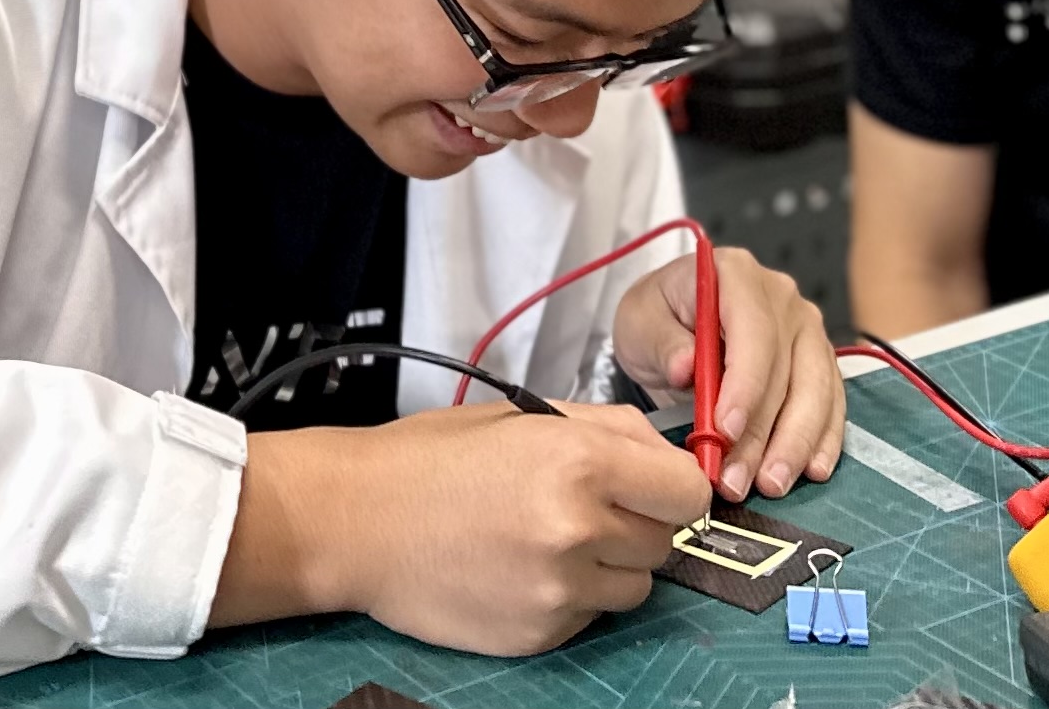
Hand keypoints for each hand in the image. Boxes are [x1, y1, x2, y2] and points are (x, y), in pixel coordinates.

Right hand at [256, 401, 713, 655]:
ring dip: (609, 564)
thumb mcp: (524, 415)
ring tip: (549, 539)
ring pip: (635, 585)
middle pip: (665, 540)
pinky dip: (571, 594)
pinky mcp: (541, 632)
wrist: (361, 521)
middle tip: (583, 506)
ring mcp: (560, 588)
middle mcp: (578, 528)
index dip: (673, 487)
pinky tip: (521, 568)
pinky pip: (590, 614)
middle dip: (636, 522)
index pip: (688, 491)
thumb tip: (670, 455)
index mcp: (580, 461)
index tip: (653, 487)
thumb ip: (608, 429)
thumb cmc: (436, 458)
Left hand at [612, 245, 846, 502]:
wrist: (674, 318)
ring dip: (793, 444)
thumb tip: (685, 368)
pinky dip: (821, 439)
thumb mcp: (640, 322)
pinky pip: (831, 402)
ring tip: (770, 485)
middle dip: (761, 433)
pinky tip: (811, 470)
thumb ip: (663, 343)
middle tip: (737, 479)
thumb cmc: (658, 316)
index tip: (724, 432)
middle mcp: (781, 297)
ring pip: (815, 391)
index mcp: (735, 274)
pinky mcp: (817, 360)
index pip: (752, 333)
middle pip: (784, 370)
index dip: (744, 386)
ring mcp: (805, 328)